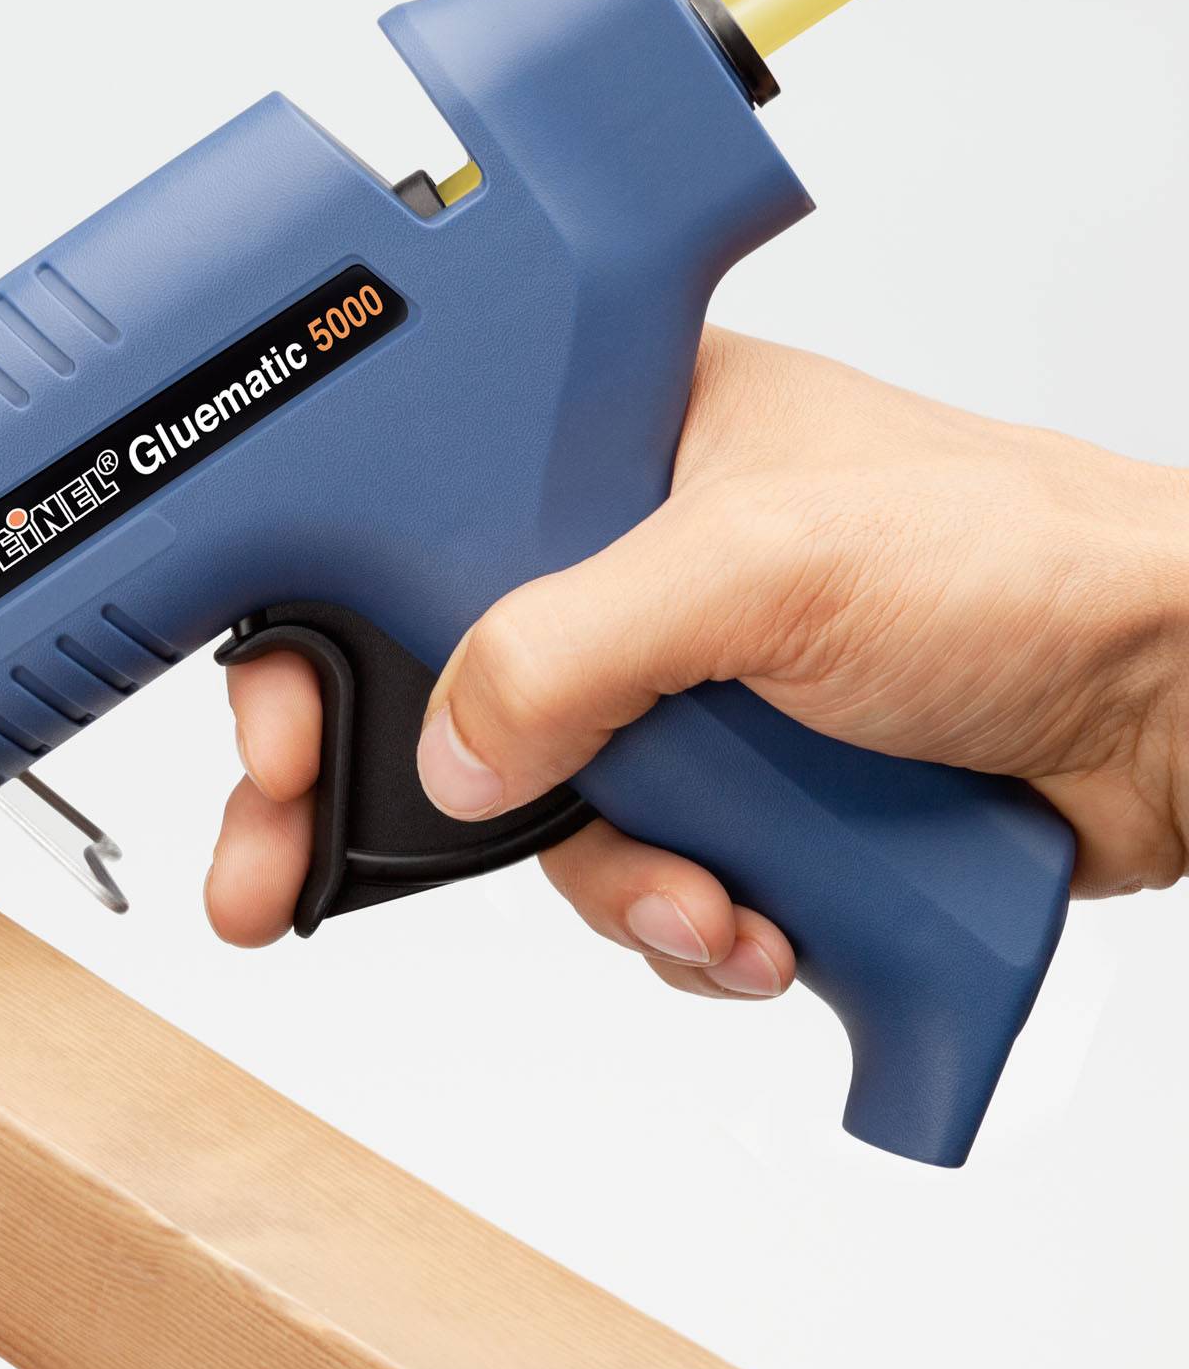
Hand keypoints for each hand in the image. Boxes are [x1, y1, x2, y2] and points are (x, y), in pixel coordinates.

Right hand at [209, 327, 1188, 996]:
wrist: (1185, 712)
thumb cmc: (1023, 560)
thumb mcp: (761, 569)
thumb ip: (569, 645)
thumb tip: (446, 751)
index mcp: (613, 440)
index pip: (400, 522)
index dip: (316, 630)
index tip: (270, 735)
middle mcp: (628, 560)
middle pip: (437, 690)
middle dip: (388, 808)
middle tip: (282, 882)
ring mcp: (684, 688)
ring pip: (540, 817)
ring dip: (612, 885)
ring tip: (711, 902)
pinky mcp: (743, 796)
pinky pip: (639, 884)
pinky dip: (690, 928)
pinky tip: (766, 923)